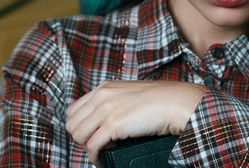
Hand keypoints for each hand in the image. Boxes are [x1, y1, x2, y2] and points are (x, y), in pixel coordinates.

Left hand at [66, 80, 206, 166]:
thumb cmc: (160, 100)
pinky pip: (92, 147)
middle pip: (72, 124)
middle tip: (96, 146)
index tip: (90, 135)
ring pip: (78, 135)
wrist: (176, 102)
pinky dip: (96, 157)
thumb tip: (105, 123)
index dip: (79, 126)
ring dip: (88, 148)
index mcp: (104, 88)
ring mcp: (106, 109)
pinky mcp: (113, 124)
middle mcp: (102, 96)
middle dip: (81, 139)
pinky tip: (104, 159)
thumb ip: (114, 102)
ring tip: (101, 153)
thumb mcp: (130, 95)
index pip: (74, 110)